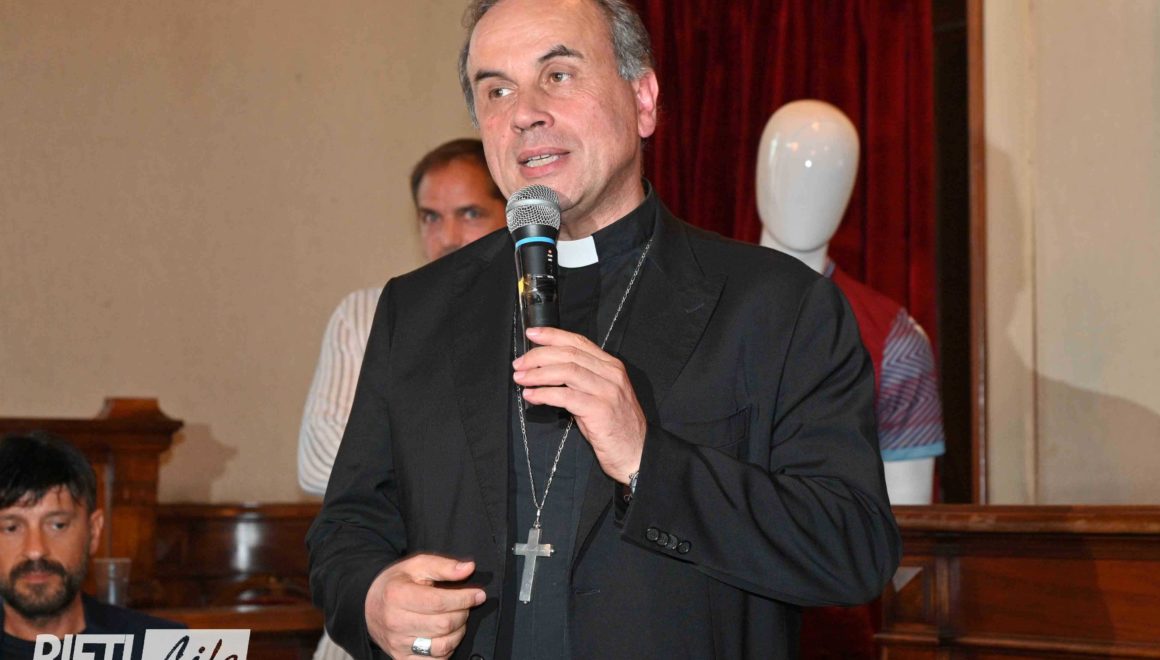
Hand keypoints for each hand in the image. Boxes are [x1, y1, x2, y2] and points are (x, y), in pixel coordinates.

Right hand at [364, 554, 485, 657]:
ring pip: (442, 645)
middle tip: (464, 605)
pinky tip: (446, 635)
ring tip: (456, 619)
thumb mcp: (417, 566)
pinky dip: (447, 650)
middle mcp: (395, 622)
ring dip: (458, 632)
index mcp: (398, 595)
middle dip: (463, 613)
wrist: (369, 606)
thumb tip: (468, 568)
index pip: (440, 602)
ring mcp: (398, 644)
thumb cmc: (396, 584)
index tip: (478, 594)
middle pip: (444, 624)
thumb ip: (443, 566)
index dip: (465, 598)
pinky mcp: (402, 659)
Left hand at [512, 326, 645, 482]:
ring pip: (566, 372)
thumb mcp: (600, 395)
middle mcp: (611, 374)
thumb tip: (546, 372)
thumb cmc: (614, 426)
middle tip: (518, 364)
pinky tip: (532, 396)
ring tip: (521, 379)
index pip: (579, 342)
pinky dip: (544, 394)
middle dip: (538, 356)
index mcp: (611, 366)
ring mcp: (607, 391)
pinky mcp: (600, 410)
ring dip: (538, 374)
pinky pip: (565, 396)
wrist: (636, 452)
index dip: (553, 335)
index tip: (532, 333)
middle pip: (569, 354)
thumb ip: (581, 380)